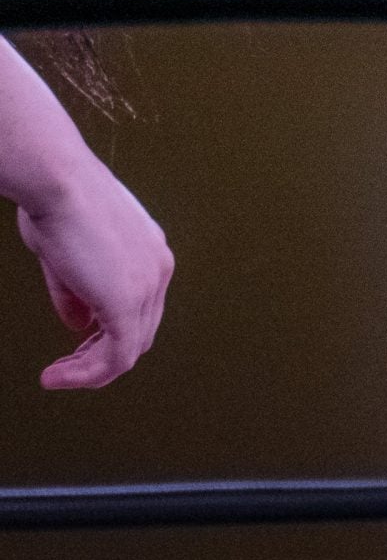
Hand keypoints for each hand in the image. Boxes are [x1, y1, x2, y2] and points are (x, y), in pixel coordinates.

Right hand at [12, 159, 172, 389]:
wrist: (58, 181)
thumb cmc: (56, 204)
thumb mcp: (68, 255)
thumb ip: (77, 294)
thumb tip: (80, 327)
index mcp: (150, 255)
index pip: (140, 309)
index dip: (108, 333)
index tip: (77, 345)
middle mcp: (158, 270)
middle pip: (139, 331)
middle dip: (100, 355)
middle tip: (65, 369)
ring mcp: (148, 286)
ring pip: (128, 350)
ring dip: (90, 371)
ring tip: (55, 377)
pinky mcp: (126, 301)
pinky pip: (115, 356)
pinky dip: (87, 374)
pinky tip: (56, 376)